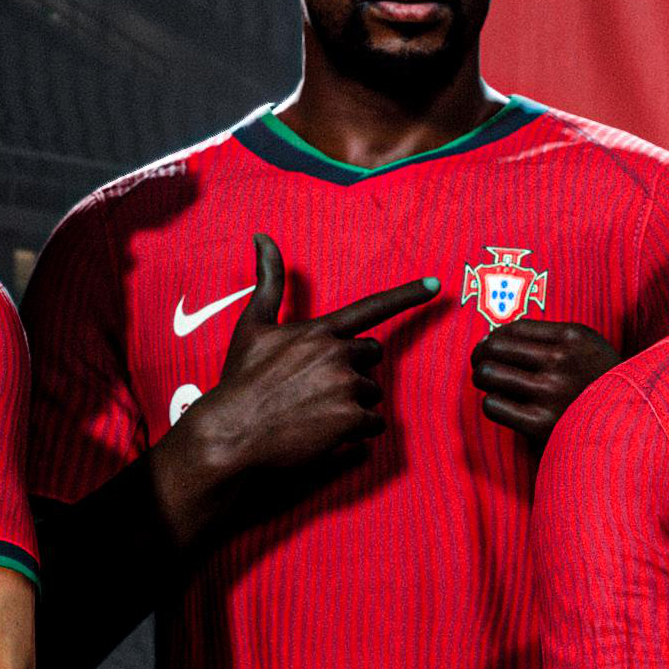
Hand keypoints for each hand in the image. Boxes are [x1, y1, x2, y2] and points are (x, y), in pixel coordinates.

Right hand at [160, 236, 442, 529]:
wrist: (231, 431)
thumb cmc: (241, 380)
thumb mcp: (254, 326)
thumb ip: (269, 281)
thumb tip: (262, 236)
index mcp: (319, 331)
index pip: (372, 308)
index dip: (407, 296)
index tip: (437, 285)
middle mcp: (337, 353)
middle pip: (371, 357)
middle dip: (353, 370)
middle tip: (318, 387)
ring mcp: (345, 386)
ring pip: (372, 392)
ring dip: (353, 402)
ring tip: (315, 411)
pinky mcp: (350, 419)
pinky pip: (374, 424)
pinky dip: (357, 431)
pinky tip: (327, 432)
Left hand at [468, 305, 616, 441]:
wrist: (632, 429)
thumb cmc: (603, 386)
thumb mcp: (590, 349)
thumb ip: (551, 338)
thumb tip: (493, 337)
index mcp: (574, 336)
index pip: (513, 328)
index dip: (494, 337)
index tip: (491, 348)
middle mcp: (561, 360)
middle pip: (494, 347)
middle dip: (482, 356)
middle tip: (483, 365)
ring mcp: (551, 392)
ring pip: (488, 374)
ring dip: (484, 379)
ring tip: (492, 385)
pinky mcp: (541, 424)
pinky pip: (493, 405)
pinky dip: (494, 405)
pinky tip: (507, 408)